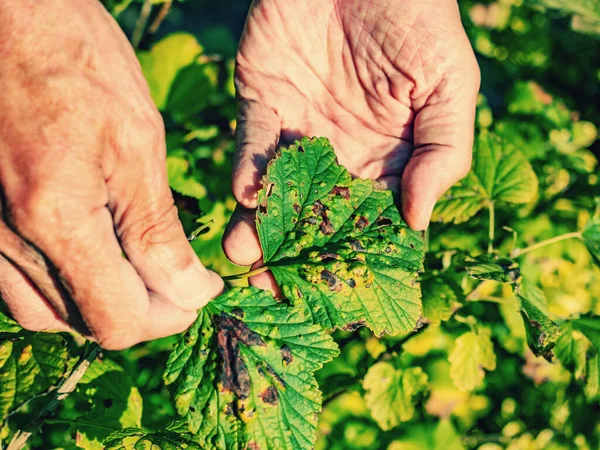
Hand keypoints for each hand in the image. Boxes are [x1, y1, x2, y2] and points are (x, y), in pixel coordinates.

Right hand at [0, 0, 222, 349]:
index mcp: (55, 219)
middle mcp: (6, 241)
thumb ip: (158, 229)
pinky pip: (20, 284)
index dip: (169, 315)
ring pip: (48, 311)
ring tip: (143, 271)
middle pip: (83, 321)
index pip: (117, 318)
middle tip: (179, 282)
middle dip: (142, 311)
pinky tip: (96, 253)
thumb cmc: (76, 62)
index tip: (200, 290)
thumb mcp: (136, 142)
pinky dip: (66, 283)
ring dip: (102, 303)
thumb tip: (193, 291)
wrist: (7, 20)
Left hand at [223, 0, 479, 288]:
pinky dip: (247, 170)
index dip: (353, 257)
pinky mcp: (263, 105)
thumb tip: (418, 223)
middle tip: (274, 288)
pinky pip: (252, 146)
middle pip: (314, 218)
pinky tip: (247, 193)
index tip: (337, 292)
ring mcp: (298, 133)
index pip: (368, 221)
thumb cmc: (418, 18)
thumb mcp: (450, 85)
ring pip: (276, 192)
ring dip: (259, 224)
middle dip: (295, 254)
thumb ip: (443, 154)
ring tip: (246, 254)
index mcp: (386, 161)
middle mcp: (339, 156)